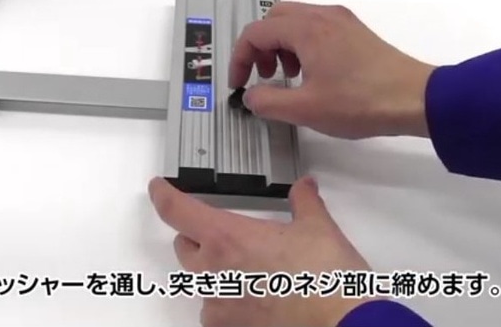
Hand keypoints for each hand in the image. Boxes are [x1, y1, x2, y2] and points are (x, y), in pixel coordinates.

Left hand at [148, 176, 377, 326]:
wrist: (342, 323)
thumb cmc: (326, 279)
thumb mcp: (317, 226)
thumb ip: (304, 201)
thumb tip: (304, 187)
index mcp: (227, 236)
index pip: (177, 210)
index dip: (163, 195)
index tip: (158, 188)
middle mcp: (214, 269)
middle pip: (184, 246)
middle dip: (197, 238)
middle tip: (224, 236)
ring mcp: (218, 302)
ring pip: (199, 281)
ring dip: (212, 273)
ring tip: (246, 272)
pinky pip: (213, 312)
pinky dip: (225, 303)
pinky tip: (251, 299)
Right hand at [229, 2, 435, 138]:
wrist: (415, 99)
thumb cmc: (364, 102)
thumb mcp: (305, 109)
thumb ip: (267, 102)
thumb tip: (250, 96)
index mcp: (306, 29)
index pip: (256, 33)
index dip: (240, 58)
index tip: (239, 83)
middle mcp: (322, 17)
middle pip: (273, 19)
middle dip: (260, 47)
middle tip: (263, 76)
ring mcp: (340, 21)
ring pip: (294, 21)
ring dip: (280, 46)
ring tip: (287, 78)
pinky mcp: (353, 31)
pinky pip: (315, 27)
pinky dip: (301, 45)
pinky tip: (310, 74)